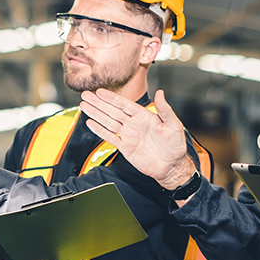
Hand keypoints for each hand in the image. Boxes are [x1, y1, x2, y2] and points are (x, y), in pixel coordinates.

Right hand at [78, 89, 197, 189]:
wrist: (172, 167)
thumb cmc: (176, 146)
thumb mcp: (174, 125)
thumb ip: (165, 110)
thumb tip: (160, 93)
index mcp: (145, 116)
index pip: (125, 105)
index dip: (112, 98)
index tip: (100, 92)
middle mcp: (134, 124)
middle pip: (113, 111)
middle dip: (98, 103)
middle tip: (85, 95)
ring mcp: (129, 136)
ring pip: (108, 122)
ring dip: (96, 114)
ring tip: (84, 106)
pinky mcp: (125, 148)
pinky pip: (110, 137)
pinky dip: (100, 131)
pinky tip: (90, 123)